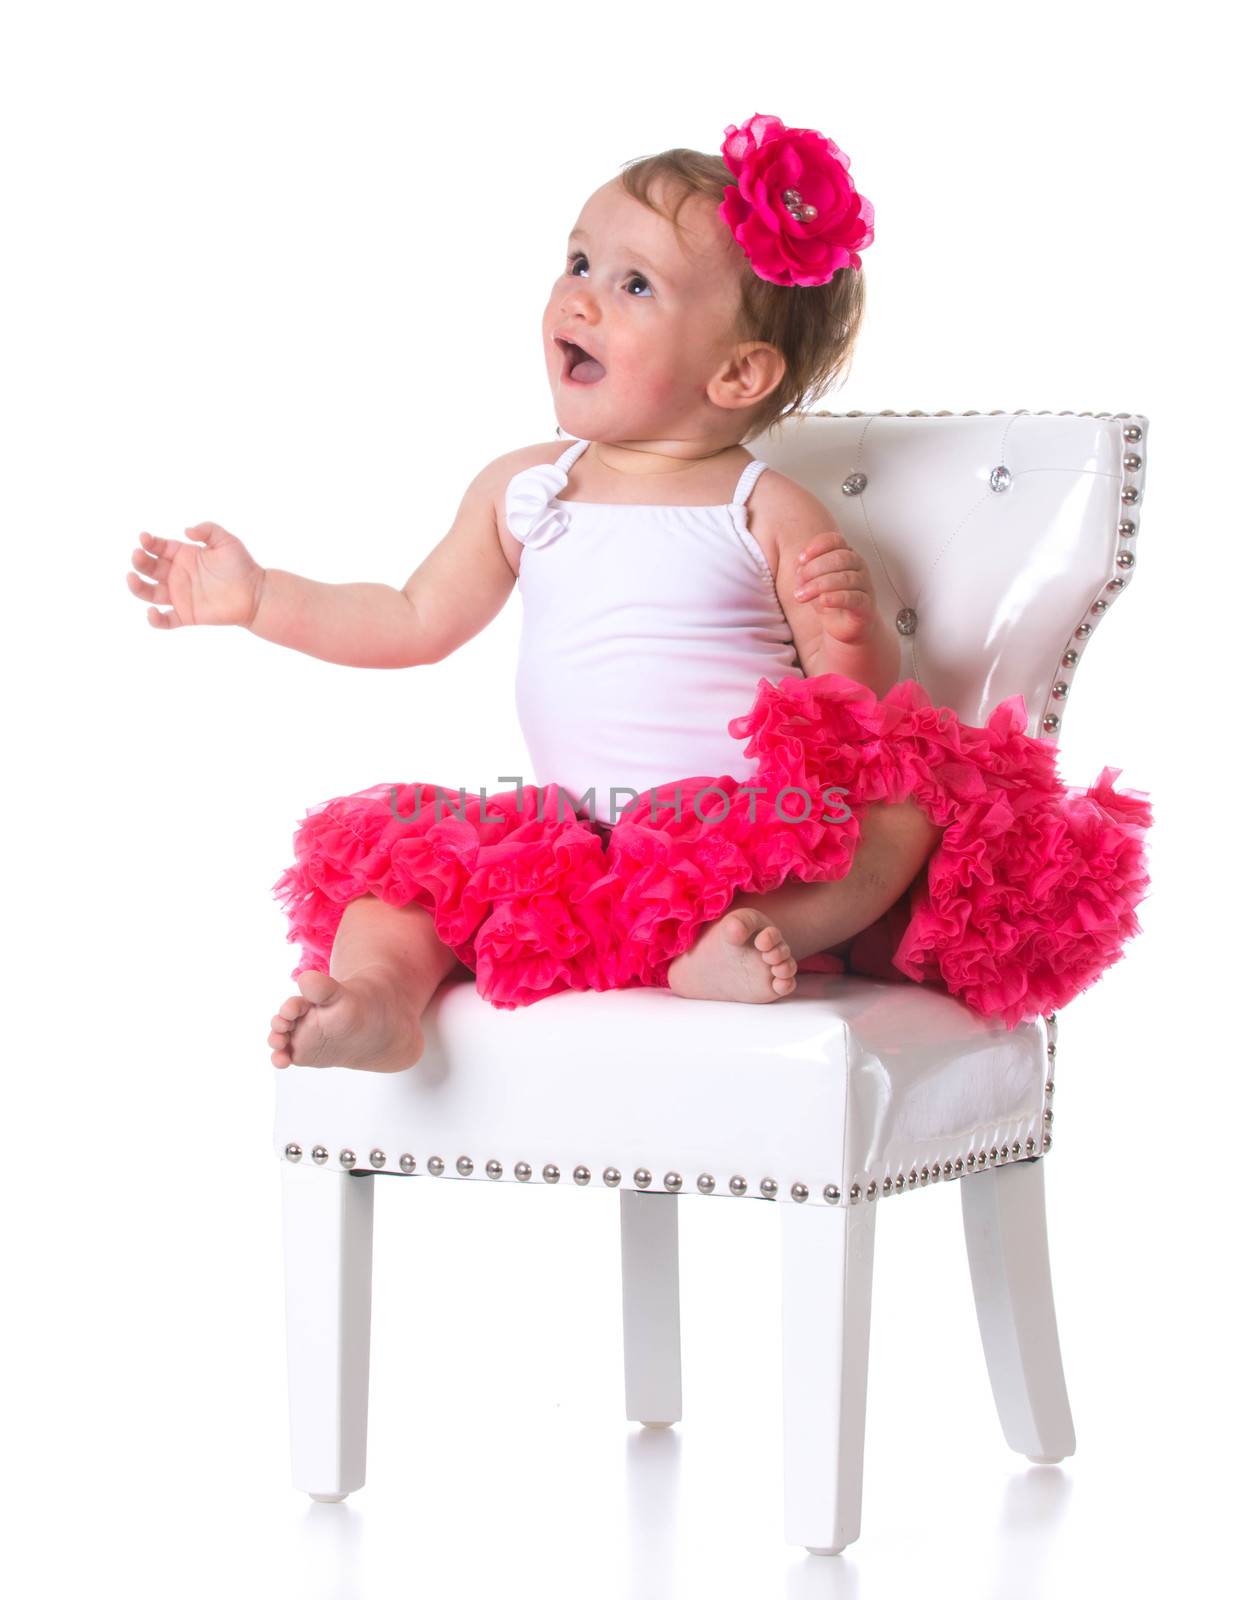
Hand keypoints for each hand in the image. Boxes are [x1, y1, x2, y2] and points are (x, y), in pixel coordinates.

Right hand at [127, 522, 264, 628]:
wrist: (256, 594)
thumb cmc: (242, 566)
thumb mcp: (226, 540)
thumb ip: (208, 530)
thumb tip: (186, 531)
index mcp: (183, 555)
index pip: (158, 547)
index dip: (148, 543)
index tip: (144, 539)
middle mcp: (177, 574)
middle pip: (149, 568)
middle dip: (140, 561)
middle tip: (138, 554)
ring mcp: (179, 595)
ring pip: (149, 593)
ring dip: (136, 586)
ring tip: (131, 578)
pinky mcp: (186, 615)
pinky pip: (165, 621)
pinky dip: (155, 620)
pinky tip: (151, 613)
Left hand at [792, 532, 877, 645]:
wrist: (844, 626)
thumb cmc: (829, 600)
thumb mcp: (812, 583)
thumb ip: (806, 573)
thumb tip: (799, 568)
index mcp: (846, 555)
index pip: (836, 541)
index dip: (818, 546)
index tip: (800, 559)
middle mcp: (859, 567)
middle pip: (839, 558)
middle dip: (814, 568)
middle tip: (799, 581)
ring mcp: (865, 585)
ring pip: (845, 578)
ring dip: (818, 585)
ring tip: (801, 596)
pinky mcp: (866, 606)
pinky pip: (852, 598)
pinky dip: (836, 598)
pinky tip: (822, 601)